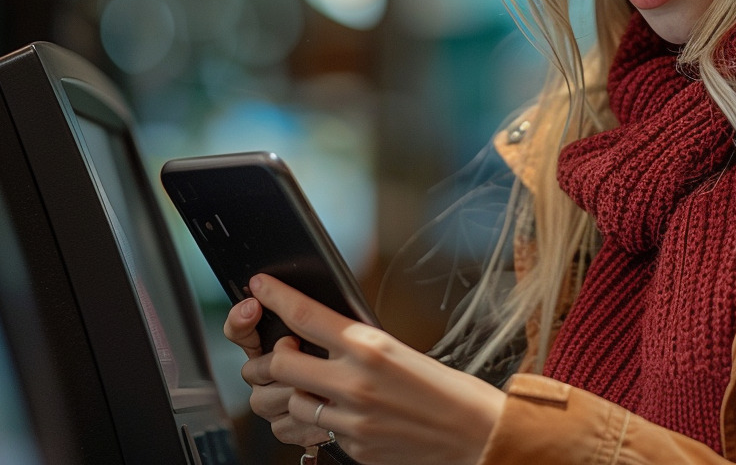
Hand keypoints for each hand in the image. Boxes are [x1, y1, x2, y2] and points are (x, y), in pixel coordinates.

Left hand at [243, 273, 505, 464]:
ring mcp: (352, 420)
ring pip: (291, 402)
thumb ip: (357, 345)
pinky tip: (340, 413)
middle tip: (284, 351)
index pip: (305, 315)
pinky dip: (320, 421)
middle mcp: (355, 382)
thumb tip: (318, 336)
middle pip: (280, 364)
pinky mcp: (354, 448)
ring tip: (313, 388)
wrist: (476, 434)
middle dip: (273, 357)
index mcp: (370, 346)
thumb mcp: (400, 351)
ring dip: (294, 393)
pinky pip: (317, 431)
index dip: (274, 296)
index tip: (259, 286)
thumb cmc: (445, 389)